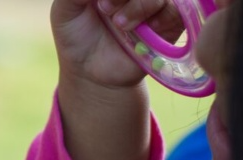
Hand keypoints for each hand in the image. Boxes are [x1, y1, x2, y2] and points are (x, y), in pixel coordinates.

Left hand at [51, 0, 183, 89]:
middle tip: (104, 8)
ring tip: (119, 24)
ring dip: (139, 6)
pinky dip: (161, 17)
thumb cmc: (75, 36)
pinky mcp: (168, 24)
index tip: (99, 3)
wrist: (88, 70)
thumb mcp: (66, 8)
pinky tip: (144, 29)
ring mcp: (153, 4)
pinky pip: (176, 11)